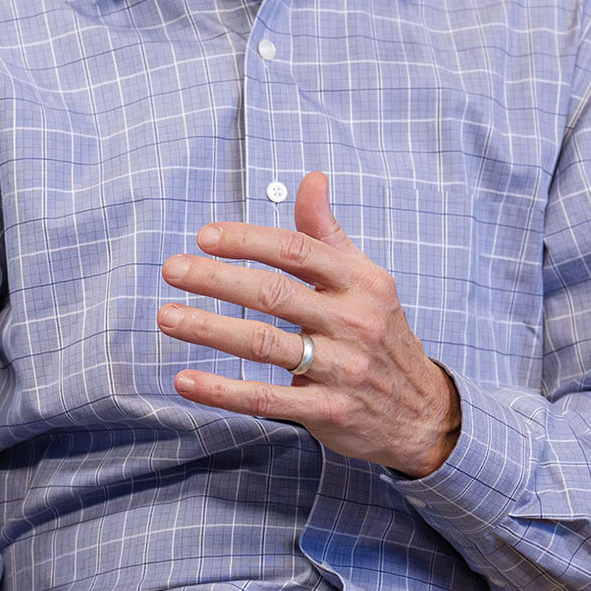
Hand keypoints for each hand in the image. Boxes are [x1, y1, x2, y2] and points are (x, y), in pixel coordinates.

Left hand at [158, 171, 462, 478]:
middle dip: (216, 278)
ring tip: (167, 317)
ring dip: (209, 329)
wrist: (423, 411)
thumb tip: (311, 178)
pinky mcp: (328, 411)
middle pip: (274, 293)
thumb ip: (328, 232)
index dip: (247, 241)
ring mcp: (341, 369)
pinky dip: (222, 391)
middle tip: (171, 269)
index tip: (204, 237)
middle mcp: (353, 322)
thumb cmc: (380, 334)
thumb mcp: (365, 279)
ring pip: (264, 344)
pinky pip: (266, 399)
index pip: (296, 251)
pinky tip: (185, 380)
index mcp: (361, 282)